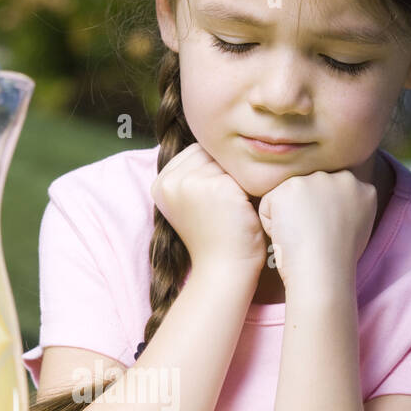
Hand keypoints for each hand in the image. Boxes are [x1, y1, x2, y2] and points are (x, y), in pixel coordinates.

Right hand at [151, 143, 267, 273]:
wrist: (224, 270)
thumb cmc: (216, 238)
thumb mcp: (195, 203)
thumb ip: (196, 174)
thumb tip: (220, 139)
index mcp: (160, 183)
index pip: (196, 153)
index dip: (215, 172)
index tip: (219, 200)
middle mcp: (170, 180)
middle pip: (210, 152)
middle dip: (226, 173)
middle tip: (231, 204)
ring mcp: (190, 182)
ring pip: (227, 161)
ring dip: (238, 179)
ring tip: (238, 207)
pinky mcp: (214, 186)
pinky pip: (242, 172)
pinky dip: (250, 188)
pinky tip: (247, 209)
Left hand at [257, 169, 377, 295]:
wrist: (323, 270)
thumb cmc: (336, 262)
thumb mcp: (356, 230)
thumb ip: (347, 209)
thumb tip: (332, 208)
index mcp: (363, 189)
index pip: (331, 194)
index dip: (321, 218)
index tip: (326, 236)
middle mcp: (343, 177)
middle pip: (310, 192)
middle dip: (305, 213)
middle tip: (313, 238)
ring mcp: (317, 179)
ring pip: (289, 196)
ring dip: (287, 218)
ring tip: (302, 238)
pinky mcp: (291, 186)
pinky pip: (269, 204)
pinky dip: (271, 224)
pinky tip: (287, 236)